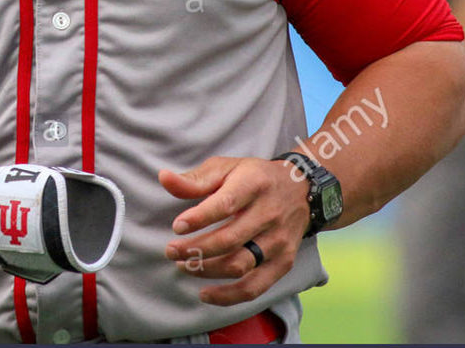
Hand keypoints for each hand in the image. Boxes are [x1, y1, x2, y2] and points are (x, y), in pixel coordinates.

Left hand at [160, 156, 309, 306]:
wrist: (301, 189)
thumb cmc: (253, 177)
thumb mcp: (226, 168)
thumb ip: (195, 178)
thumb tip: (164, 178)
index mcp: (254, 184)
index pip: (226, 204)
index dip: (200, 217)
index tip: (177, 226)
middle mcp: (270, 213)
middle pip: (229, 239)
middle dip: (196, 249)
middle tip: (171, 251)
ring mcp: (278, 240)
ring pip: (240, 265)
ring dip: (207, 270)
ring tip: (183, 265)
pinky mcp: (284, 262)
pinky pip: (255, 287)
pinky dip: (229, 296)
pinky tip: (205, 293)